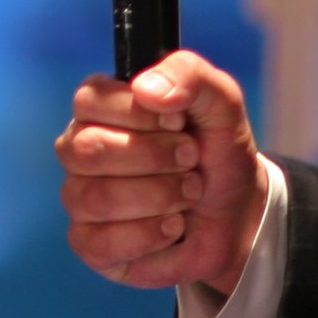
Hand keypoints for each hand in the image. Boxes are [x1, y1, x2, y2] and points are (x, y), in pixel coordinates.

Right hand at [55, 51, 267, 294]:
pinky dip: (149, 236)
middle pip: (87, 151)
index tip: (178, 123)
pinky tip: (172, 227)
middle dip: (155, 159)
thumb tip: (146, 89)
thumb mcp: (220, 103)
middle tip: (191, 162)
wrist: (238, 213)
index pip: (89, 100)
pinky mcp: (88, 243)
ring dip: (158, 197)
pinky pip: (98, 243)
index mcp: (100, 109)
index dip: (139, 114)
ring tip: (188, 195)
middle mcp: (80, 150)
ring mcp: (79, 198)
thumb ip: (188, 75)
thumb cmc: (216, 153)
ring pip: (95, 199)